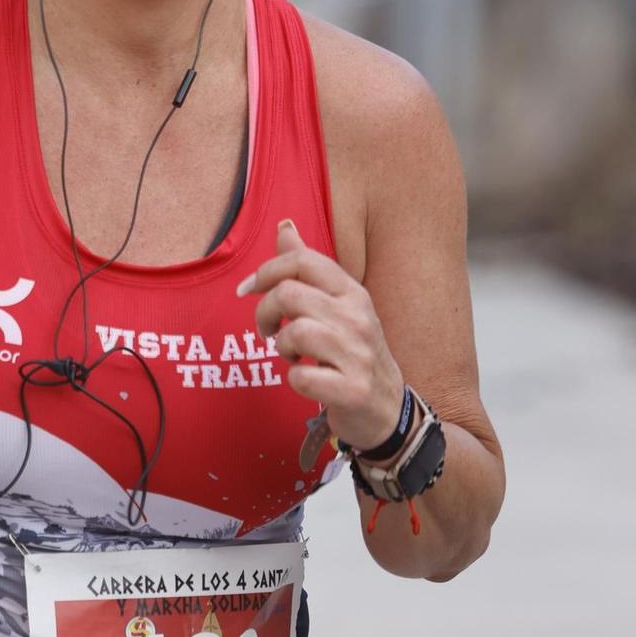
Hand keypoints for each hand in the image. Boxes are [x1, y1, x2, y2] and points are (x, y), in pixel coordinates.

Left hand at [237, 218, 405, 451]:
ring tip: (292, 354)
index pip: (303, 260)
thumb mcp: (338, 305)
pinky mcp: (353, 390)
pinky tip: (307, 379)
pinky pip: (302, 377)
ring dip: (282, 346)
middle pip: (289, 294)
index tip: (248, 290)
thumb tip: (285, 226)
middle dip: (265, 312)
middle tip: (268, 330)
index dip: (266, 270)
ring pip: (296, 332)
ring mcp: (359, 355)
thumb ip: (308, 268)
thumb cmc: (353, 352)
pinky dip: (295, 379)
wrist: (387, 410)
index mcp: (353, 293)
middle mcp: (358, 318)